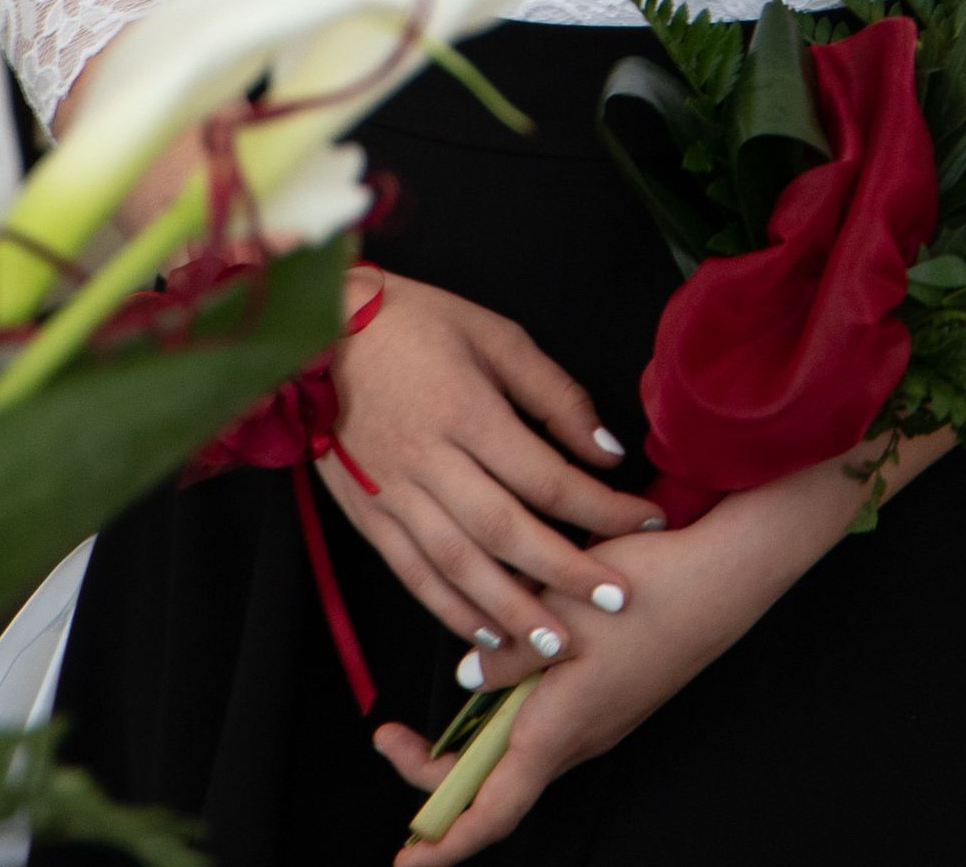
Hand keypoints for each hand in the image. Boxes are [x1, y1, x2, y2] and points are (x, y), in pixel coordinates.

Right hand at [316, 271, 661, 655]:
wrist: (317, 329)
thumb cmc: (416, 324)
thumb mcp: (496, 337)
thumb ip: (555, 397)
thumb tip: (606, 452)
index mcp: (466, 411)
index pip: (547, 477)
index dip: (603, 506)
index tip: (647, 521)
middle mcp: (427, 458)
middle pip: (505, 531)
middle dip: (565, 573)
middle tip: (615, 601)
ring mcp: (391, 490)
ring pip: (457, 563)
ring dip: (510, 608)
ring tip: (556, 641)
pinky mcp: (365, 511)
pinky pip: (410, 570)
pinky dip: (449, 607)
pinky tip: (487, 631)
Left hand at [373, 433, 945, 860]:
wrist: (725, 576)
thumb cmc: (647, 592)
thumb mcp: (557, 612)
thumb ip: (505, 653)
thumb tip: (467, 678)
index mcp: (561, 728)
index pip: (494, 811)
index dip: (446, 841)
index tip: (405, 858)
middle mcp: (580, 737)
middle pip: (495, 786)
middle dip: (436, 777)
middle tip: (391, 740)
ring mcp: (598, 721)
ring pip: (518, 754)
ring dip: (470, 750)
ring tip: (428, 724)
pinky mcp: (610, 699)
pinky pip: (544, 727)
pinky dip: (503, 722)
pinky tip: (492, 684)